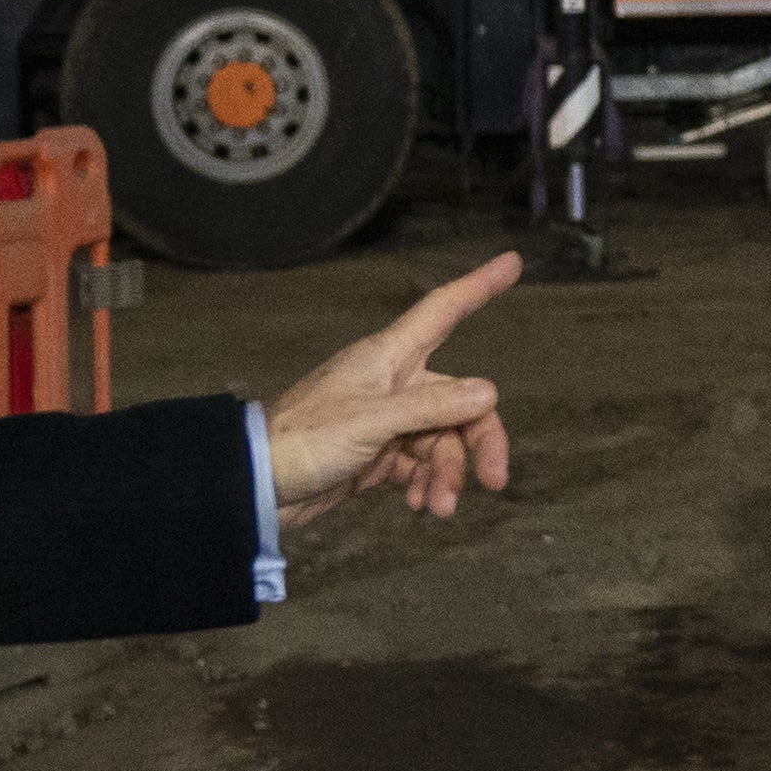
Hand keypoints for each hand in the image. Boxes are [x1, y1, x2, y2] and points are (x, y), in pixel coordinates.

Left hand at [266, 251, 519, 526]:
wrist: (258, 483)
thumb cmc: (306, 437)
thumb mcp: (372, 421)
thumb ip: (430, 406)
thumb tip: (487, 392)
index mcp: (390, 357)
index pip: (443, 311)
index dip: (478, 286)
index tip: (512, 262)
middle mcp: (394, 383)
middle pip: (460, 400)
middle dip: (479, 440)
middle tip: (494, 480)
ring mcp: (388, 421)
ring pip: (442, 440)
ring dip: (447, 475)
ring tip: (438, 508)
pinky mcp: (378, 455)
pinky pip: (419, 466)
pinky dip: (425, 485)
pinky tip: (419, 505)